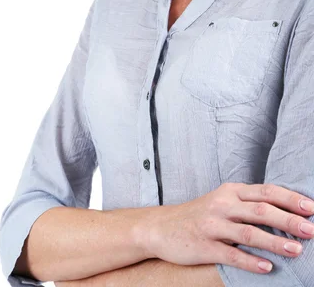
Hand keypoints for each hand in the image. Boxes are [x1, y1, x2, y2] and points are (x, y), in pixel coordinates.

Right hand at [142, 182, 313, 274]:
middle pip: (261, 210)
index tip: (312, 208)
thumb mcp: (222, 201)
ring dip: (275, 242)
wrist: (162, 227)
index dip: (290, 199)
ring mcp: (213, 225)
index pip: (266, 191)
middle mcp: (222, 204)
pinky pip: (231, 255)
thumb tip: (286, 211)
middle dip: (288, 220)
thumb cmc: (199, 215)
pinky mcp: (204, 246)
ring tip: (297, 251)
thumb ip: (248, 203)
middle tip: (311, 230)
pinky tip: (267, 268)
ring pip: (248, 232)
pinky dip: (250, 261)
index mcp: (231, 191)